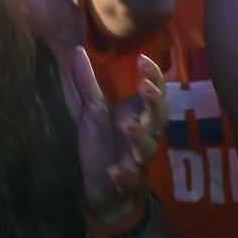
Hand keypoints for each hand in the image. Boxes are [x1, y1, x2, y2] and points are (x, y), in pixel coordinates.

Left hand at [61, 49, 165, 218]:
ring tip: (127, 125)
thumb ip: (87, 82)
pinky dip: (125, 176)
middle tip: (146, 88)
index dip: (153, 75)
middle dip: (155, 102)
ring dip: (139, 137)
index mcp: (138, 114)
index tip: (142, 59)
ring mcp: (138, 158)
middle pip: (160, 116)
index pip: (154, 90)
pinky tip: (114, 172)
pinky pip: (132, 180)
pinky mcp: (130, 182)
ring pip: (148, 147)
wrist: (102, 187)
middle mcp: (144, 133)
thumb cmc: (101, 144)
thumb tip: (77, 49)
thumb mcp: (91, 110)